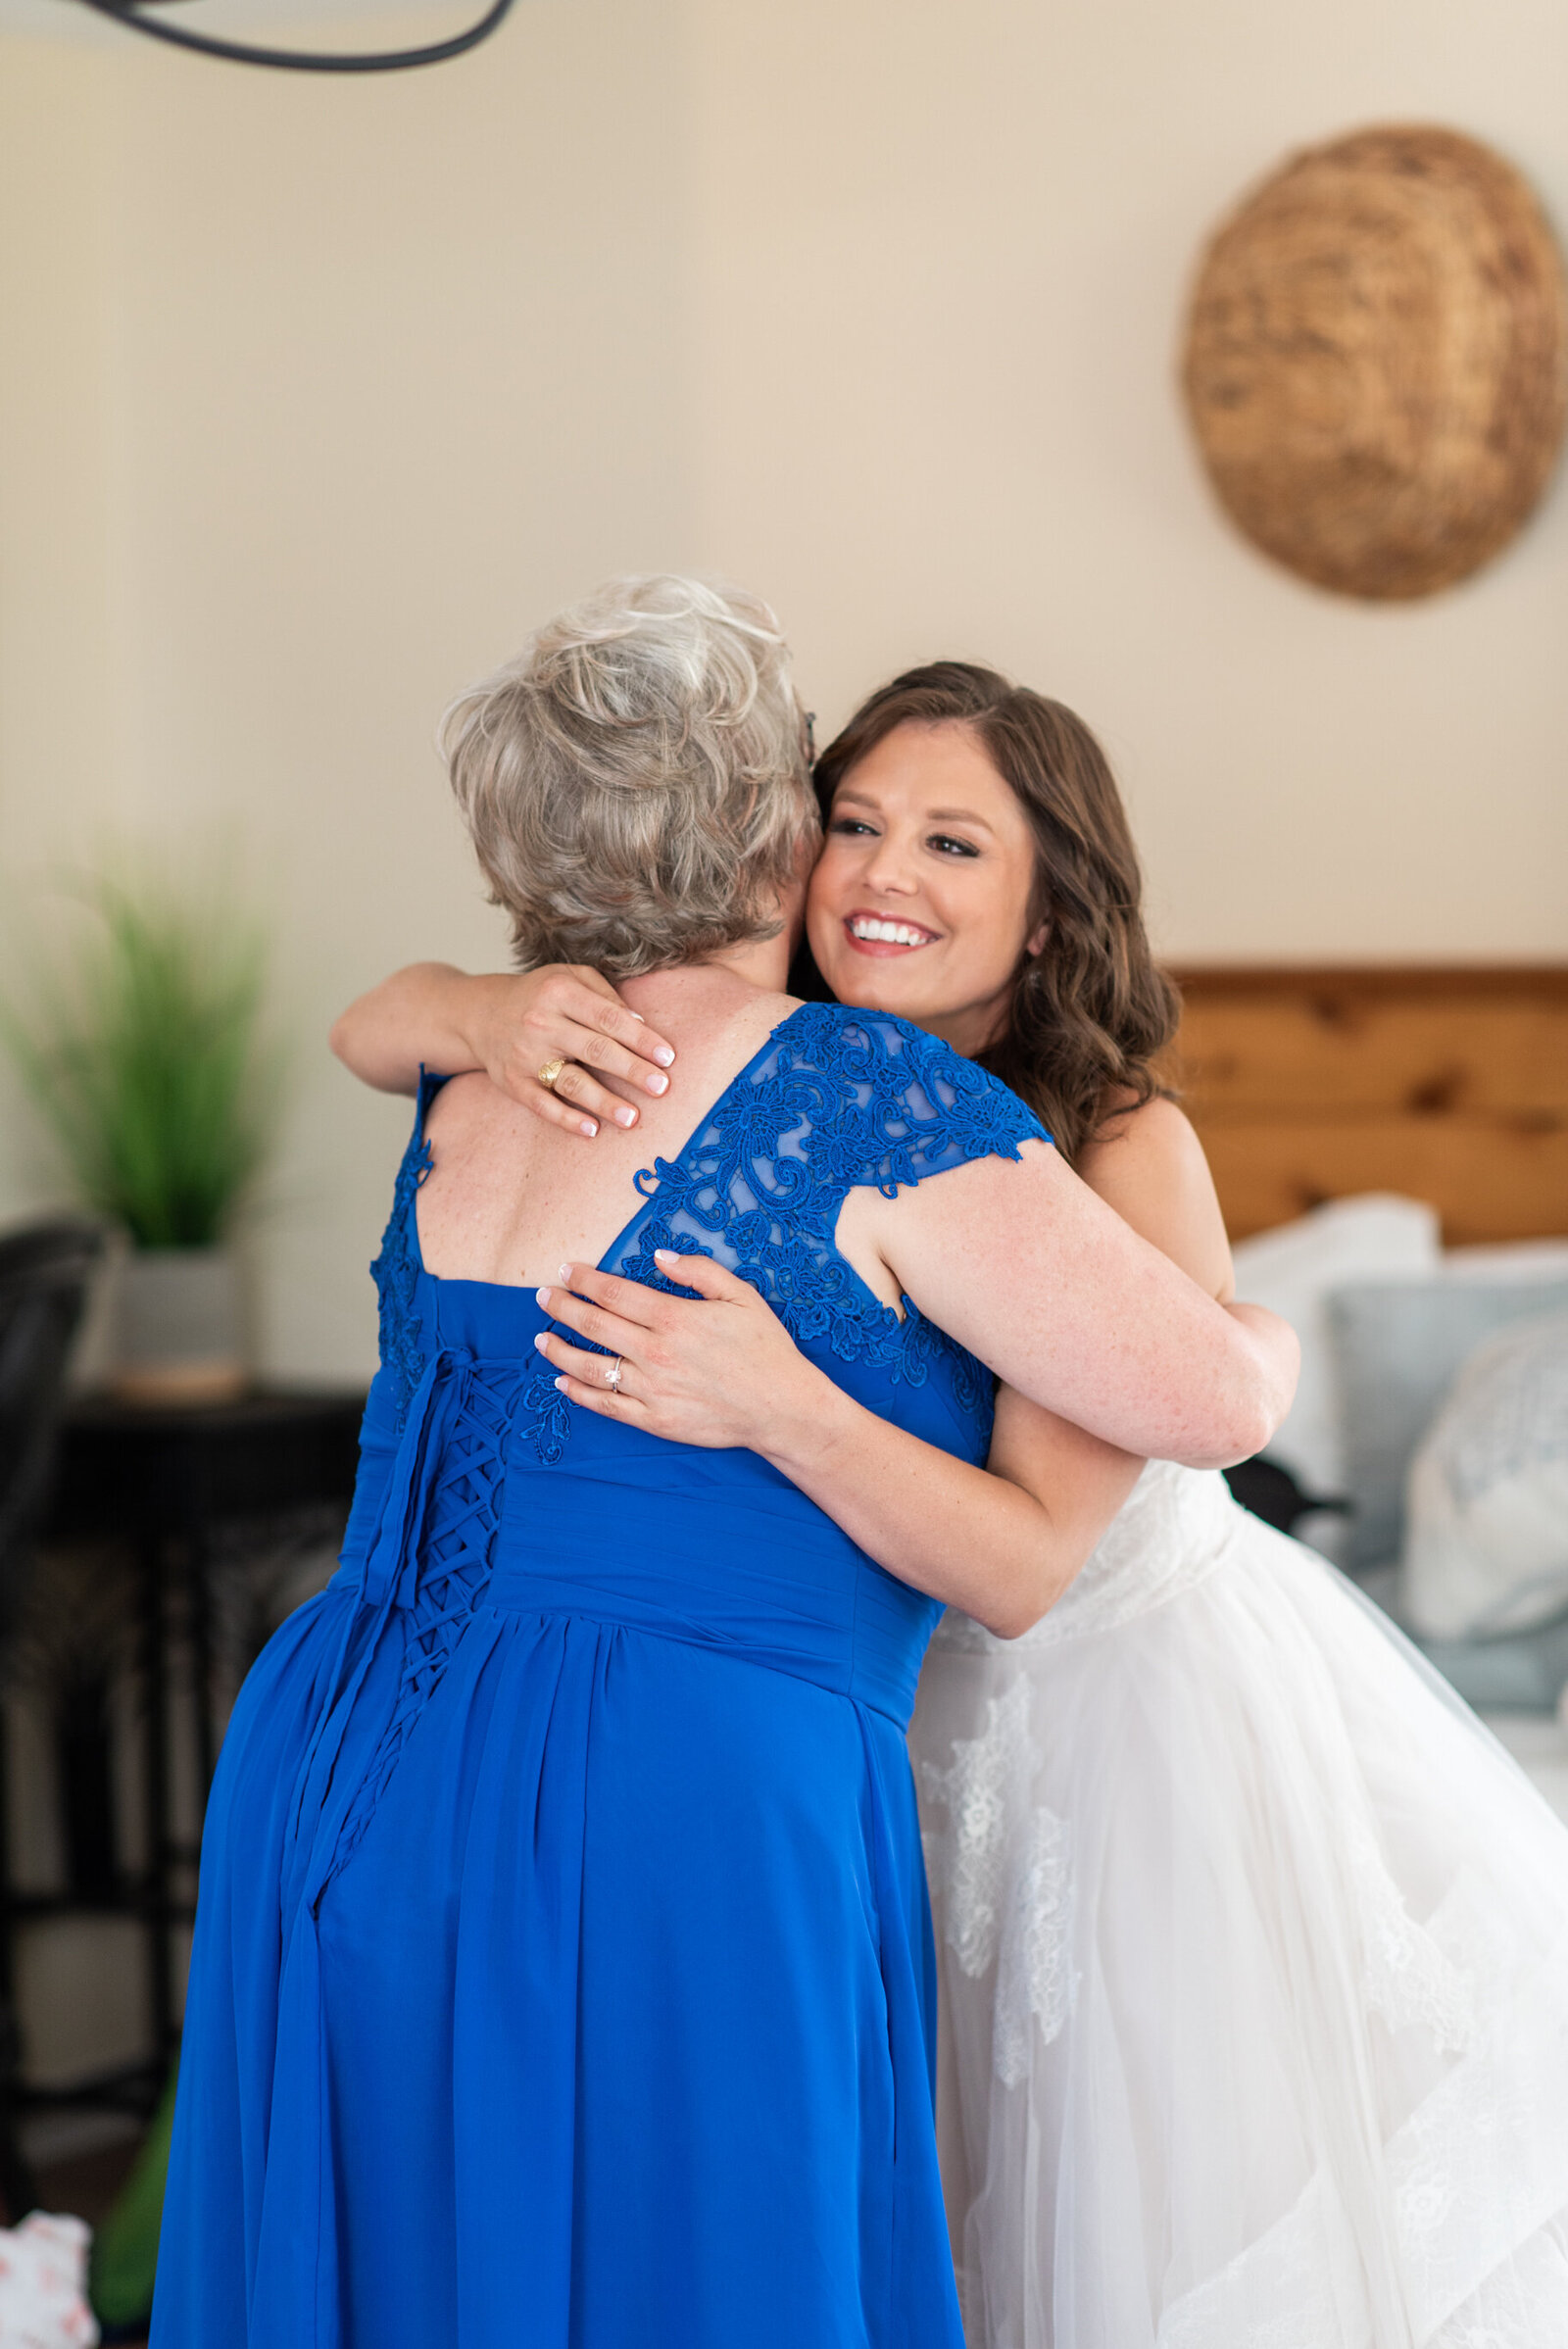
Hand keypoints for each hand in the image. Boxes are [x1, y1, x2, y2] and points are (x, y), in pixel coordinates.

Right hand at [464, 966, 676, 1138]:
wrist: (482, 1014)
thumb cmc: (541, 996)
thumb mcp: (571, 977)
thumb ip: (606, 995)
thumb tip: (641, 1024)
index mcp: (559, 992)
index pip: (609, 1018)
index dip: (640, 1039)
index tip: (667, 1057)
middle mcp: (540, 1022)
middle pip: (595, 1049)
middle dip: (631, 1070)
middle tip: (661, 1087)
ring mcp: (524, 1055)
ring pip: (570, 1081)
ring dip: (603, 1102)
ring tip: (633, 1118)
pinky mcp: (512, 1082)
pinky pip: (541, 1105)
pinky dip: (566, 1119)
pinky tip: (592, 1130)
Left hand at [533, 1252, 829, 1450]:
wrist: (782, 1407)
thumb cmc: (765, 1348)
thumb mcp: (741, 1295)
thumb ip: (698, 1271)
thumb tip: (658, 1257)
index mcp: (674, 1318)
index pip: (613, 1293)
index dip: (583, 1280)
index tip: (565, 1271)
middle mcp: (655, 1353)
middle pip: (593, 1325)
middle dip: (562, 1307)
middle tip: (542, 1296)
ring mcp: (651, 1390)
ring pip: (590, 1368)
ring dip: (560, 1350)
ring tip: (541, 1338)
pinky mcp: (654, 1421)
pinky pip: (606, 1406)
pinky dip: (578, 1394)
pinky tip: (562, 1382)